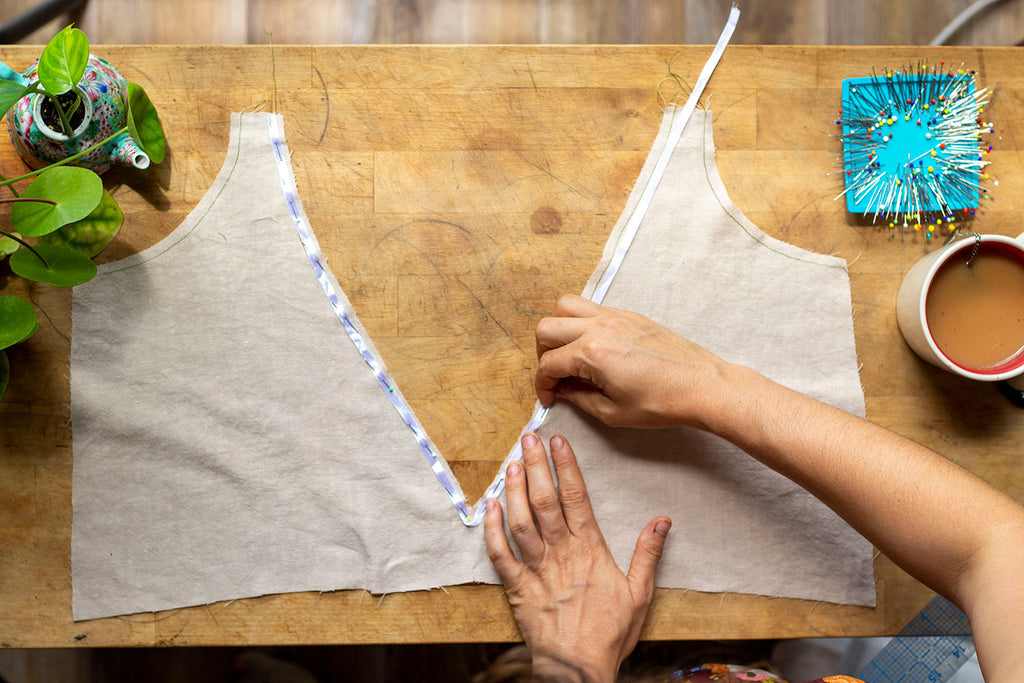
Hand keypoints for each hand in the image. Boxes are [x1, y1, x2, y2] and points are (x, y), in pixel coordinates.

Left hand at [484, 433, 670, 682]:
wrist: (579, 668)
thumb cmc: (610, 633)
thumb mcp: (640, 593)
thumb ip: (648, 554)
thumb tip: (662, 521)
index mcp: (590, 550)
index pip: (576, 497)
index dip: (566, 466)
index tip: (558, 442)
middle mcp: (561, 553)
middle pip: (545, 501)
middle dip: (536, 466)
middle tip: (528, 438)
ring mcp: (536, 569)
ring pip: (521, 521)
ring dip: (515, 490)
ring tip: (512, 463)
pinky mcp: (517, 588)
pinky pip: (500, 555)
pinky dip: (492, 530)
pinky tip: (489, 507)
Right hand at [535, 294, 730, 428]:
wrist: (702, 386)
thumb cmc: (663, 402)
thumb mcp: (613, 413)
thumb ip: (579, 399)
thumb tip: (563, 391)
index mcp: (592, 353)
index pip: (548, 363)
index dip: (542, 385)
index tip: (549, 397)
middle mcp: (600, 327)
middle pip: (547, 328)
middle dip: (544, 354)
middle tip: (557, 374)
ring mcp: (615, 316)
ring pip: (565, 306)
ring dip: (559, 328)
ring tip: (569, 352)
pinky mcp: (630, 315)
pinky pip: (592, 307)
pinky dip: (582, 322)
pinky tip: (593, 346)